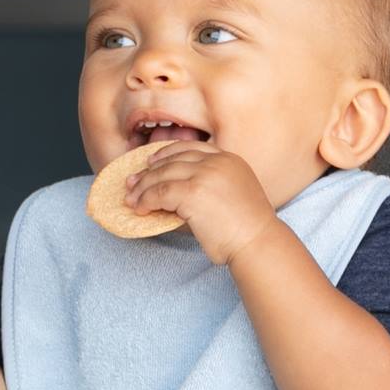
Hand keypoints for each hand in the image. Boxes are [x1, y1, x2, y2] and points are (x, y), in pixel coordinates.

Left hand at [126, 142, 276, 266]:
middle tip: (132, 182)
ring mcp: (205, 175)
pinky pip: (159, 193)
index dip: (167, 153)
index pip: (191, 148)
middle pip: (173, 160)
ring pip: (162, 175)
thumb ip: (207, 186)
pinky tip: (140, 208)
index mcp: (229, 159)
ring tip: (131, 198)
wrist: (257, 242)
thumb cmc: (246, 229)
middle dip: (149, 171)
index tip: (152, 161)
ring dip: (143, 187)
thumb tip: (172, 193)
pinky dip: (145, 200)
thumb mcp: (231, 194)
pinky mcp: (193, 192)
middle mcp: (217, 162)